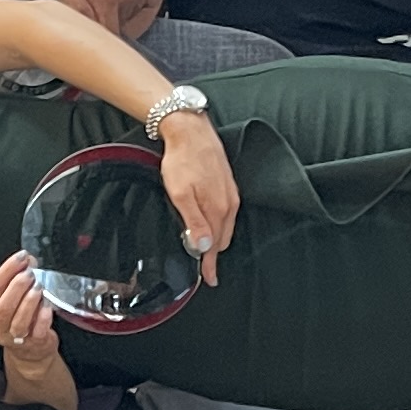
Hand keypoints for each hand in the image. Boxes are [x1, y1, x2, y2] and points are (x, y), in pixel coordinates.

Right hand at [0, 254, 75, 393]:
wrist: (31, 351)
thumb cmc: (19, 321)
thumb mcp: (10, 301)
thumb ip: (14, 281)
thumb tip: (28, 260)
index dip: (6, 271)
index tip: (19, 258)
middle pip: (4, 305)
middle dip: (17, 285)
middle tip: (30, 273)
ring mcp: (15, 338)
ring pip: (19, 319)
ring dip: (30, 300)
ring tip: (38, 286)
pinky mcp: (34, 343)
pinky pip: (38, 329)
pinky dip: (43, 315)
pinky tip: (48, 304)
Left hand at [50, 0, 176, 35]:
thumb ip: (77, 9)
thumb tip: (88, 34)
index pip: (111, 35)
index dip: (105, 41)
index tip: (99, 40)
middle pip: (127, 25)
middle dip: (115, 24)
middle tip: (102, 14)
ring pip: (143, 11)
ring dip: (131, 12)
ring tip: (117, 2)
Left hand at [157, 112, 236, 282]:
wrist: (191, 130)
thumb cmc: (182, 160)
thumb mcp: (180, 194)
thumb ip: (193, 222)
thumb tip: (203, 246)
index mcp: (217, 209)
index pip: (214, 246)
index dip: (210, 265)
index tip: (209, 279)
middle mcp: (229, 203)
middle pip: (222, 239)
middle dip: (212, 253)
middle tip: (200, 264)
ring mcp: (230, 193)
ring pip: (225, 226)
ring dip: (214, 237)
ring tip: (201, 245)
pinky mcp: (228, 185)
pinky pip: (226, 213)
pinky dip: (217, 223)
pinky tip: (207, 220)